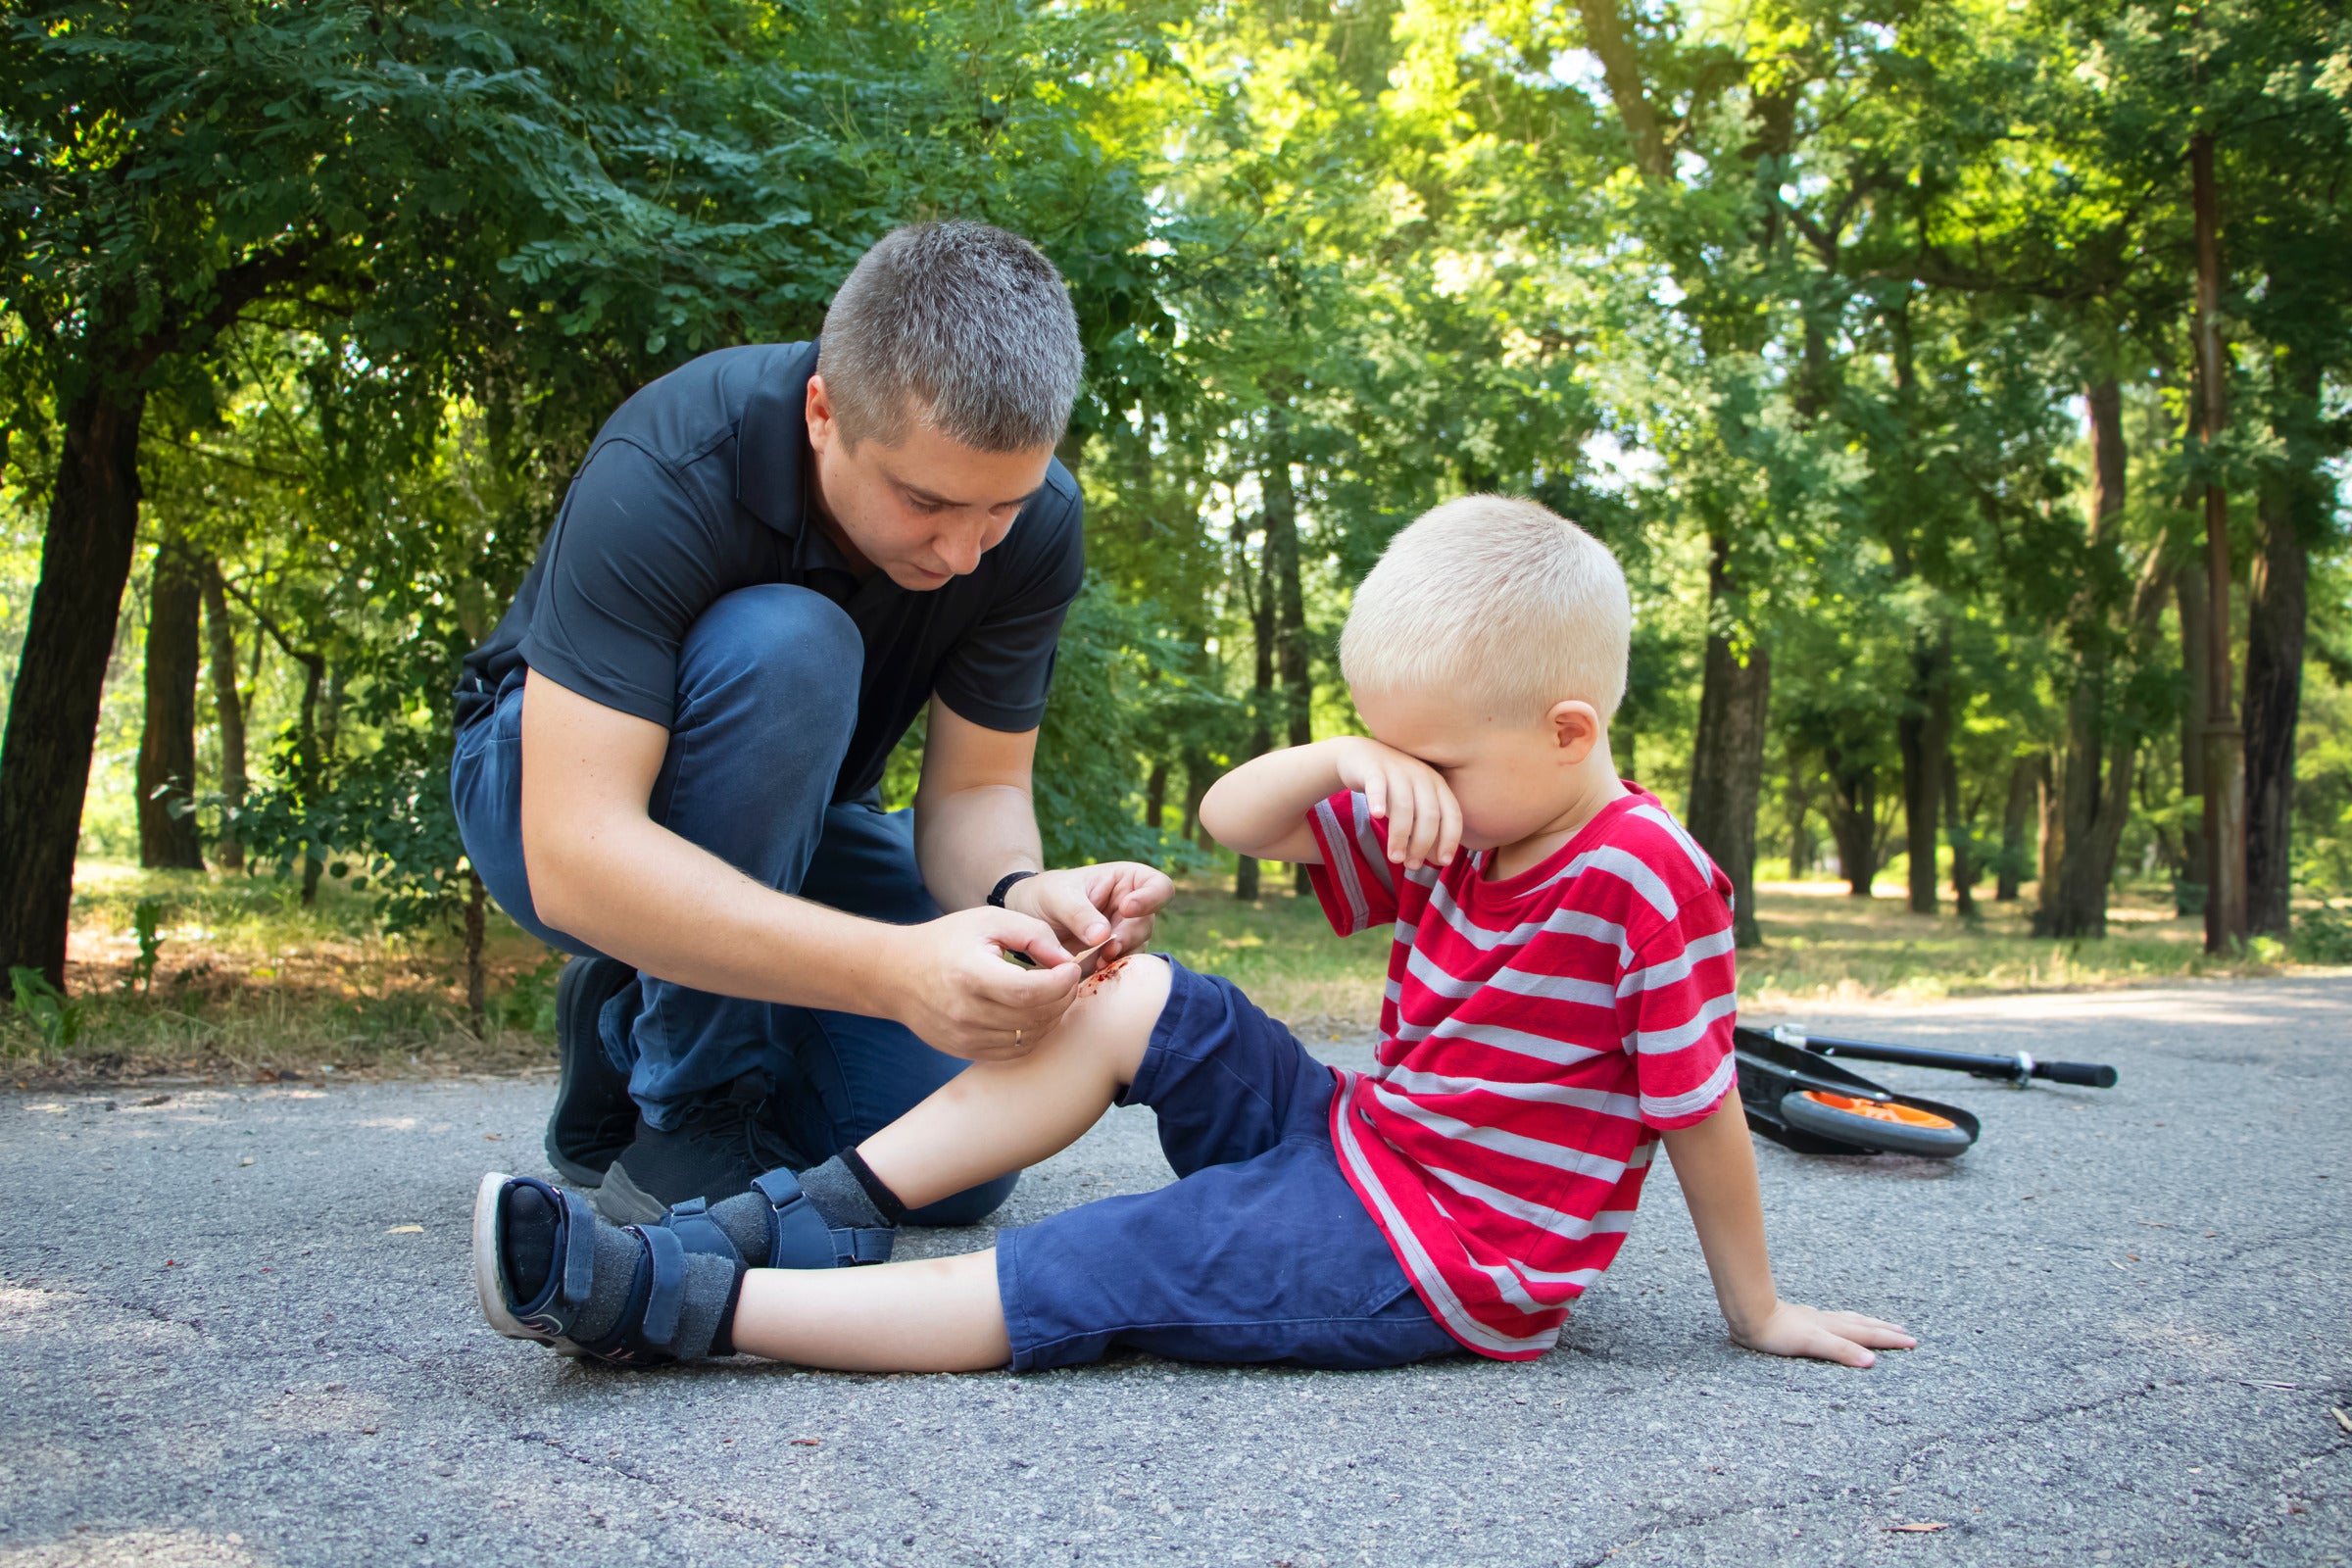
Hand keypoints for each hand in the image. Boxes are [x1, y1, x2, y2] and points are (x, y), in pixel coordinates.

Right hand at [884, 907, 1084, 1060]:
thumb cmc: (946, 941)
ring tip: (1053, 993)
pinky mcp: (966, 1051)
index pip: (1029, 992)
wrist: (897, 974)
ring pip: (1029, 1037)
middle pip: (1034, 1017)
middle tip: (1068, 979)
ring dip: (1052, 1016)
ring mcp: (964, 1037)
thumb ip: (1033, 934)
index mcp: (970, 975)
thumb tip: (1068, 961)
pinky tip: (1035, 1011)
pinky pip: (1015, 1051)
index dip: (1061, 983)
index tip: (1071, 968)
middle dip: (1063, 998)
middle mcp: (965, 1012)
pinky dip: (1034, 1033)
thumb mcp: (988, 921)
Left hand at [1005, 862, 1172, 967]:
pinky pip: (1121, 969)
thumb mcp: (1057, 896)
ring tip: (1095, 961)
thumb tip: (1104, 937)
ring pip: (1138, 950)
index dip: (1151, 899)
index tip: (1127, 909)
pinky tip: (1091, 970)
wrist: (1027, 918)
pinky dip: (1108, 972)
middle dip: (1128, 937)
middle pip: (1148, 925)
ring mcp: (1123, 935)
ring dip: (1119, 958)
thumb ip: (1079, 913)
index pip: (1159, 887)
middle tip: (1107, 947)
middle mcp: (1132, 909)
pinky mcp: (1111, 959)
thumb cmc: (1045, 895)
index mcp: (1126, 881)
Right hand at [1332, 736, 1461, 869]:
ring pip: (1404, 805)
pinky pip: (1378, 785)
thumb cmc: (1392, 788)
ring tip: (1394, 858)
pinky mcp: (1373, 768)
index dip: (1450, 839)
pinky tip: (1376, 817)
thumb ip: (1426, 828)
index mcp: (1437, 786)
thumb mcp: (1414, 805)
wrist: (1361, 757)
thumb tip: (1438, 860)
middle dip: (1422, 844)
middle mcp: (1422, 776)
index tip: (1443, 862)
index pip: (1452, 815)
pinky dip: (1378, 800)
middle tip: (1411, 866)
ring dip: (1400, 835)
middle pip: (1429, 814)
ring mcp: (1398, 770)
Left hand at [1730, 1301, 1915, 1367]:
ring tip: (1881, 1325)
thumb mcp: (1813, 1344)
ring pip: (1849, 1320)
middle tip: (1906, 1333)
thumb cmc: (1778, 1333)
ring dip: (1868, 1324)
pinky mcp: (1803, 1320)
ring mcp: (1816, 1320)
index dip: (1890, 1340)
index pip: (1868, 1335)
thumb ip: (1841, 1350)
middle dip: (1885, 1331)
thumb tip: (1872, 1362)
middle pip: (1863, 1325)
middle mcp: (1828, 1322)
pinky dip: (1846, 1322)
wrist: (1751, 1315)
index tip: (1913, 1342)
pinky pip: (1833, 1320)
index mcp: (1834, 1329)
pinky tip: (1838, 1322)